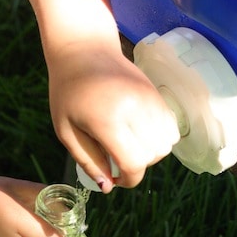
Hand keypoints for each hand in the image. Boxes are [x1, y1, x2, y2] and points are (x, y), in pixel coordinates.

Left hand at [48, 41, 179, 191]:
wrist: (83, 50)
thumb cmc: (68, 92)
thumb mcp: (66, 130)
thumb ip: (88, 160)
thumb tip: (109, 187)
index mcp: (108, 120)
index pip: (134, 163)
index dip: (128, 180)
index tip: (116, 180)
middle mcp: (134, 109)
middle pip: (152, 156)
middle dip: (138, 166)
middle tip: (117, 159)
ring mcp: (149, 100)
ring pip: (166, 144)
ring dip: (150, 153)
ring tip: (129, 145)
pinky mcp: (157, 94)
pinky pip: (171, 128)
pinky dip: (160, 138)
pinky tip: (139, 133)